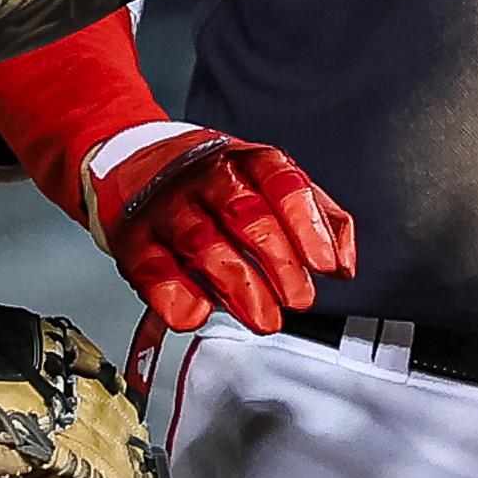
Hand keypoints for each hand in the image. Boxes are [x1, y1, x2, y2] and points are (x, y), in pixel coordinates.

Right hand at [91, 132, 358, 335]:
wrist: (132, 160)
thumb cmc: (214, 180)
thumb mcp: (270, 183)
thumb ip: (316, 216)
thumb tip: (344, 263)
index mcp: (247, 161)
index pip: (283, 184)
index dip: (307, 225)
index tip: (324, 265)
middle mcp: (207, 177)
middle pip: (245, 213)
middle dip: (278, 261)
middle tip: (298, 300)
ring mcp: (168, 206)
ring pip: (203, 241)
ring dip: (237, 285)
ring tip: (263, 317)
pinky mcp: (134, 238)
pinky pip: (152, 267)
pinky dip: (174, 294)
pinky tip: (197, 312)